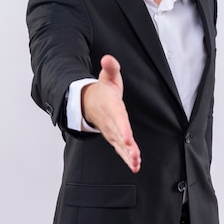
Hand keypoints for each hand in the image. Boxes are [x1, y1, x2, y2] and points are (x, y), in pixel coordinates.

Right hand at [81, 55, 140, 172]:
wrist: (88, 103)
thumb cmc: (102, 90)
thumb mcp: (107, 76)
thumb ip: (110, 68)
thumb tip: (108, 58)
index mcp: (111, 107)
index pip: (118, 118)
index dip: (123, 128)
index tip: (127, 138)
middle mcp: (111, 122)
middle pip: (119, 135)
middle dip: (126, 146)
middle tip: (134, 155)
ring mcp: (112, 132)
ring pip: (120, 146)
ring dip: (127, 156)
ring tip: (136, 164)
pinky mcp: (114, 138)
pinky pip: (121, 150)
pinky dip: (127, 158)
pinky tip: (135, 166)